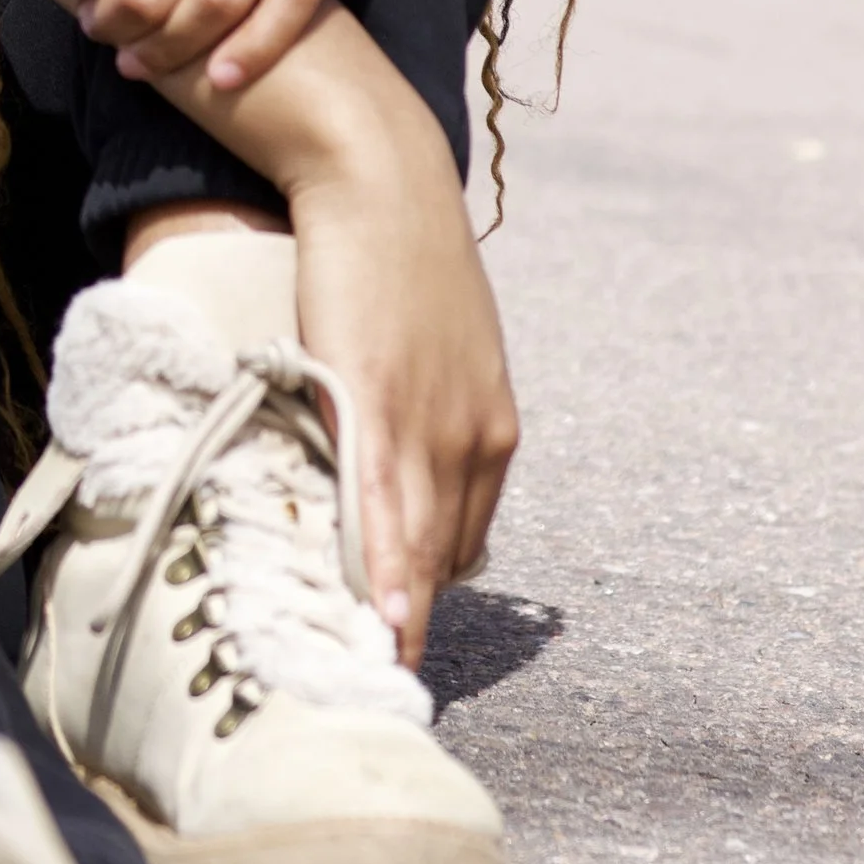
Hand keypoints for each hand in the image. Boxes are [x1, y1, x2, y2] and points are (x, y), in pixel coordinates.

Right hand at [159, 0, 517, 669]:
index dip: (428, 595)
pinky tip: (380, 611)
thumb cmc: (402, 261)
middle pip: (443, 555)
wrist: (383, 182)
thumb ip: (430, 414)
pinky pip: (381, 499)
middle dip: (415, 619)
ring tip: (373, 670)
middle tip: (380, 682)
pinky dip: (382, 561)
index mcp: (489, 430)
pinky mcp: (373, 400)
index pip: (462, 540)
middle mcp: (471, 437)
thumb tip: (403, 470)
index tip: (403, 645)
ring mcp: (426, 422)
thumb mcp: (438, 348)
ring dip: (399, 611)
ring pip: (418, 542)